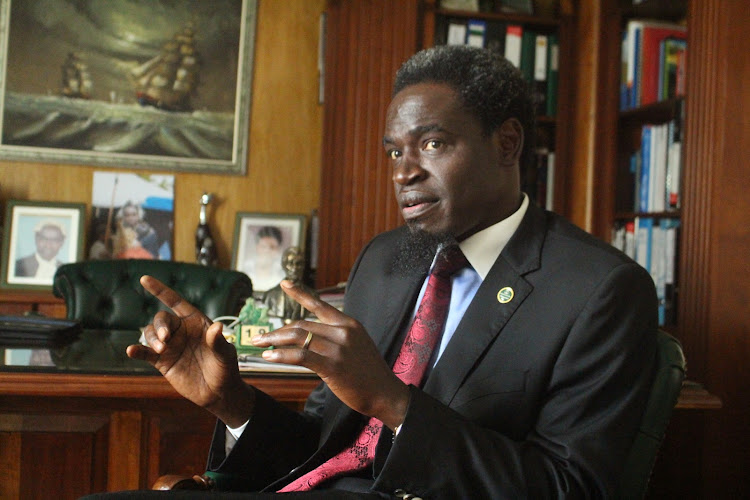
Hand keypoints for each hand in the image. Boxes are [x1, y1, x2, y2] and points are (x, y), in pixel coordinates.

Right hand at [126, 276, 253, 427]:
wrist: (218, 392)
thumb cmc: (225, 368)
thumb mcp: (225, 354)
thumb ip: (218, 342)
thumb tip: (217, 327)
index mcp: (196, 322)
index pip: (176, 301)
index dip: (160, 290)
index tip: (144, 279)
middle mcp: (180, 331)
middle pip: (161, 319)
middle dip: (160, 325)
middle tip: (165, 338)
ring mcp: (170, 346)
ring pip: (151, 334)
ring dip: (151, 338)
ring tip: (161, 349)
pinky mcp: (162, 362)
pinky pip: (145, 353)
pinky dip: (137, 350)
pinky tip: (131, 351)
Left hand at [252, 280, 409, 429]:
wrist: (385, 393)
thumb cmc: (368, 372)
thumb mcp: (356, 345)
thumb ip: (336, 336)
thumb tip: (310, 335)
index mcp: (349, 323)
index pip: (319, 304)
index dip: (300, 293)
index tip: (285, 283)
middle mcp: (343, 331)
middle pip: (302, 324)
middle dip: (278, 331)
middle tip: (261, 337)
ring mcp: (338, 348)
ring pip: (298, 337)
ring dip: (275, 341)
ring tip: (260, 345)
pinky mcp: (332, 366)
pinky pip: (301, 356)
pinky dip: (281, 355)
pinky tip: (269, 356)